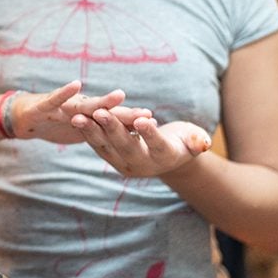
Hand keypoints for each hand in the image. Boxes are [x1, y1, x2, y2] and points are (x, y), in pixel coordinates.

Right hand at [12, 80, 151, 142]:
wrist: (23, 117)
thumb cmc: (54, 123)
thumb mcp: (79, 130)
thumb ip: (99, 131)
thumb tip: (124, 138)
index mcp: (88, 117)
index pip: (113, 120)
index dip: (132, 121)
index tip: (154, 122)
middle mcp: (79, 108)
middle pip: (106, 113)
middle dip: (125, 113)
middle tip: (146, 113)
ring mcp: (63, 106)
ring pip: (85, 105)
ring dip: (102, 101)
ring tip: (120, 95)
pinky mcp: (45, 105)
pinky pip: (56, 99)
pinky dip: (65, 92)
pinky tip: (76, 84)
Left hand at [72, 112, 212, 176]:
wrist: (169, 155)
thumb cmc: (185, 140)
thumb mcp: (194, 138)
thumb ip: (198, 140)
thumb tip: (204, 143)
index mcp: (164, 157)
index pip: (156, 144)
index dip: (149, 133)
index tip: (142, 119)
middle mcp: (142, 164)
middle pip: (126, 146)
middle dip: (112, 129)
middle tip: (100, 113)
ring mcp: (124, 163)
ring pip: (106, 146)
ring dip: (91, 131)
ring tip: (77, 117)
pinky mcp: (111, 157)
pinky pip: (97, 144)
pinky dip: (86, 132)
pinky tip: (74, 118)